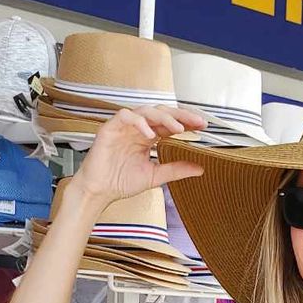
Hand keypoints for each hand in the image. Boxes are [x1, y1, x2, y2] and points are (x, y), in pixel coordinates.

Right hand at [71, 105, 206, 206]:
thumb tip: (199, 168)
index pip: (170, 123)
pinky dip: (139, 122)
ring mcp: (124, 126)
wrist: (99, 191)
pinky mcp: (110, 127)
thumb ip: (176, 170)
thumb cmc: (120, 181)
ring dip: (163, 118)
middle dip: (180, 115)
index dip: (186, 122)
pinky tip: (149, 134)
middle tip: (197, 122)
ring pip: (146, 111)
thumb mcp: (155, 176)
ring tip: (177, 128)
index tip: (203, 127)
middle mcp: (138, 128)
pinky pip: (126, 116)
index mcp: (148, 137)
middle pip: (161, 112)